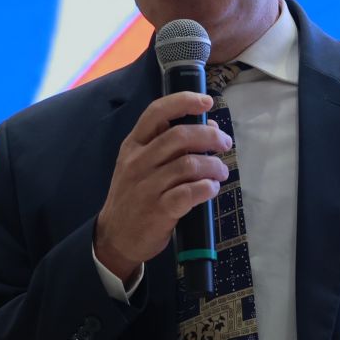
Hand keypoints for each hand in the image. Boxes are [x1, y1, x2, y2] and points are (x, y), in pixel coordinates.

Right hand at [94, 91, 231, 281]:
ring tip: (220, 172)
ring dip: (213, 165)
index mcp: (133, 145)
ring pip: (188, 164)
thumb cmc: (134, 196)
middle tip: (224, 143)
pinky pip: (188, 193)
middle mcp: (137, 162)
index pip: (157, 112)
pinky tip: (211, 189)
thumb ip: (169, 145)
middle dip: (209, 136)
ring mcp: (147, 186)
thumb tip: (209, 126)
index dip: (184, 101)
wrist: (115, 238)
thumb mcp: (141, 165)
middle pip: (179, 136)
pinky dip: (206, 188)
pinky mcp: (158, 210)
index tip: (207, 102)